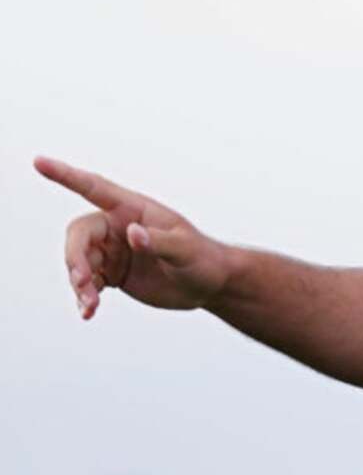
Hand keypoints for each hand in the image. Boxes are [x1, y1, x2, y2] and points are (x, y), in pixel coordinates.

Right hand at [36, 156, 231, 319]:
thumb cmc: (203, 259)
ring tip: (90, 305)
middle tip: (82, 283)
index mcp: (133, 209)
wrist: (210, 285)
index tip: (39, 162)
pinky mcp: (113, 273)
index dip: (66, 175)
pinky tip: (89, 312)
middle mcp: (118, 226)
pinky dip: (85, 296)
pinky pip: (88, 282)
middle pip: (79, 235)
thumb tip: (132, 232)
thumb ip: (158, 241)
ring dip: (79, 283)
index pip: (94, 188)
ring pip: (80, 261)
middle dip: (76, 258)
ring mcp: (113, 250)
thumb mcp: (185, 250)